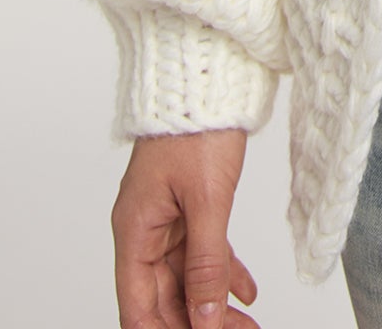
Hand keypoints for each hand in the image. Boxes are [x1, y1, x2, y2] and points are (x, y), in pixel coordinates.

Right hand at [110, 129, 259, 327]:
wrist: (208, 77)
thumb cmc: (197, 126)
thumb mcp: (207, 200)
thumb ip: (206, 263)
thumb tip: (203, 319)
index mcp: (135, 232)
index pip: (139, 307)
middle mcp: (145, 230)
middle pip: (164, 297)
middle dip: (197, 323)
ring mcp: (166, 218)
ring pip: (186, 278)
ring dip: (213, 304)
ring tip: (247, 325)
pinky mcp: (188, 205)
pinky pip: (202, 251)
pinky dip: (223, 273)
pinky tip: (245, 293)